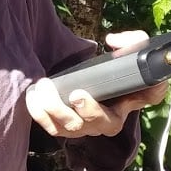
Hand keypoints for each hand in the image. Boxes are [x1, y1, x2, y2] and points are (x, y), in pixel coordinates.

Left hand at [26, 30, 168, 138]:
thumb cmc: (122, 68)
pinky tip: (33, 97)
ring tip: (41, 89)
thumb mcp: (137, 49)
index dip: (117, 100)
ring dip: (51, 111)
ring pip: (69, 129)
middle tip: (61, 91)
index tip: (79, 94)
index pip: (127, 111)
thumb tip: (112, 41)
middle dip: (72, 110)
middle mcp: (107, 121)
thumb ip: (134, 41)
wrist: (104, 79)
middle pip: (93, 124)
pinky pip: (54, 128)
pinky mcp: (69, 126)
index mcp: (129, 104)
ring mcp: (87, 126)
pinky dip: (40, 115)